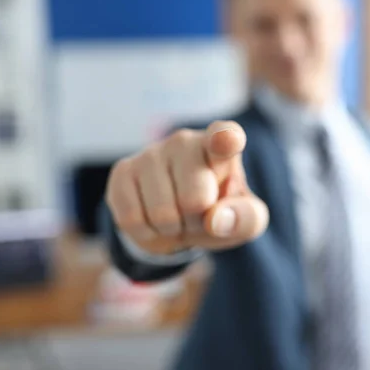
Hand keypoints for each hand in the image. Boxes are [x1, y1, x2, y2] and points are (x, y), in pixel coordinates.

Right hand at [105, 121, 268, 254]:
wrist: (178, 218)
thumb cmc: (218, 211)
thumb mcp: (246, 220)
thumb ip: (246, 218)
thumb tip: (215, 220)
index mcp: (223, 144)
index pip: (226, 136)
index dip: (226, 139)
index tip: (227, 139)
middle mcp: (186, 140)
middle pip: (195, 200)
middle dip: (198, 220)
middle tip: (199, 213)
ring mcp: (152, 153)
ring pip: (162, 214)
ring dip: (172, 228)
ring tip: (178, 216)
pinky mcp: (123, 170)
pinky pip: (132, 218)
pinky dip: (146, 232)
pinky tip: (153, 219)